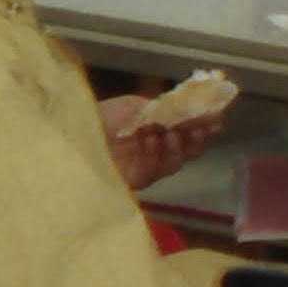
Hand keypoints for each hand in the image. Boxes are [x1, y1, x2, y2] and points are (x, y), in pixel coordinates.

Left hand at [97, 94, 222, 191]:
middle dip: (199, 136)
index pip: (189, 126)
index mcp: (156, 126)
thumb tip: (197, 107)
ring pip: (177, 161)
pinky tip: (153, 142)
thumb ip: (166, 109)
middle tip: (204, 127)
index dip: (205, 121)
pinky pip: (157, 171)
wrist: (69, 139)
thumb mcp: (135, 106)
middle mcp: (155, 146)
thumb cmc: (100, 118)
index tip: (217, 113)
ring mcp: (147, 165)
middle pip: (189, 147)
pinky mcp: (137, 180)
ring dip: (180, 145)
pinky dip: (159, 155)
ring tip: (174, 132)